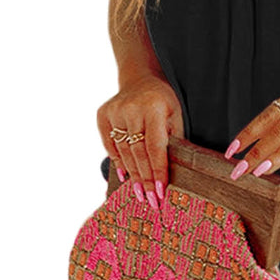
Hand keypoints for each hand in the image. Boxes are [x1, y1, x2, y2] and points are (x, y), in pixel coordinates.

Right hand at [97, 74, 183, 209]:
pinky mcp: (102, 115)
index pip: (155, 147)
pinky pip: (110, 144)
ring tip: (139, 194)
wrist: (139, 78)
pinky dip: (118, 161)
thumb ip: (174, 139)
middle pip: (138, 152)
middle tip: (150, 201)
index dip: (158, 171)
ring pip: (124, 151)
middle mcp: (132, 109)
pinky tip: (125, 177)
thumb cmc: (163, 101)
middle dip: (145, 179)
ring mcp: (115, 112)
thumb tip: (172, 171)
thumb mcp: (176, 114)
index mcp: (154, 108)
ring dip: (132, 175)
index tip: (160, 191)